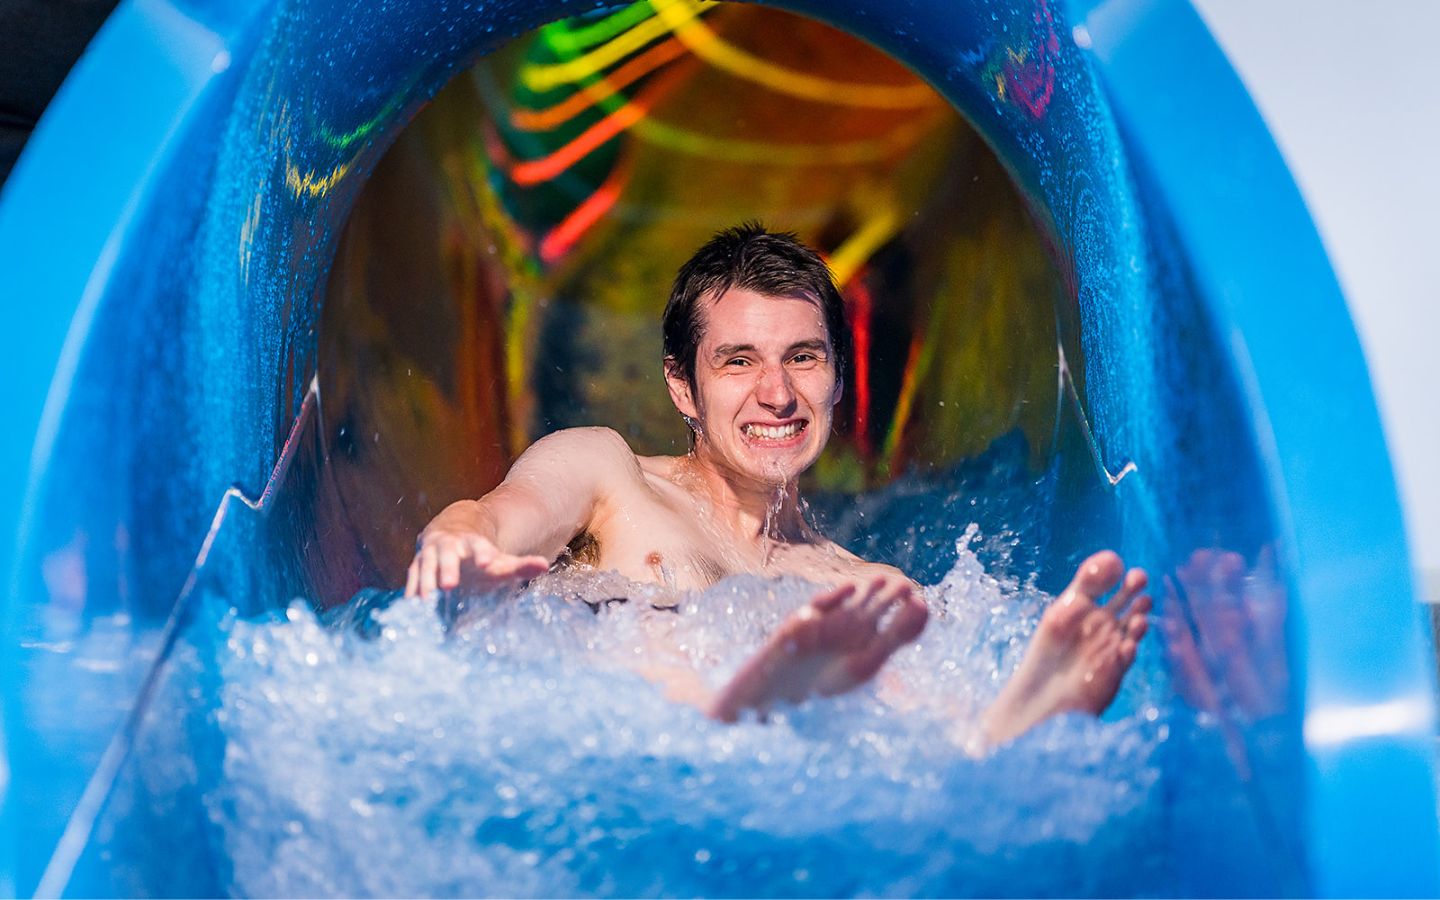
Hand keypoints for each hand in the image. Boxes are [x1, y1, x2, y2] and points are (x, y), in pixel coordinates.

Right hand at [404, 528, 549, 598]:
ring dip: (425, 581)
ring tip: (425, 600)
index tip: (488, 562)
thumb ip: (521, 565)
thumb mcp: (500, 561)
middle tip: (450, 585)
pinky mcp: (416, 567)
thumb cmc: (479, 556)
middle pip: (447, 555)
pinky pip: (411, 578)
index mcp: (472, 543)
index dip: (483, 552)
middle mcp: (448, 546)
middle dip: (447, 568)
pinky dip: (410, 591)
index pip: (479, 545)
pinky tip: (409, 607)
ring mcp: (429, 555)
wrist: (450, 537)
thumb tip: (544, 566)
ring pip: (425, 565)